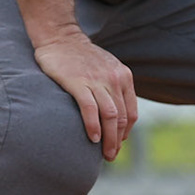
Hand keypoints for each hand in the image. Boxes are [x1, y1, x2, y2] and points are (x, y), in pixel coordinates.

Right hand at [33, 28, 137, 160]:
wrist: (62, 38)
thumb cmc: (82, 57)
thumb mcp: (107, 69)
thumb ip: (113, 87)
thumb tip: (116, 113)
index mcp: (125, 78)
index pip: (131, 112)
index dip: (127, 132)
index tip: (119, 144)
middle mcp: (115, 80)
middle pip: (123, 117)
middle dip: (119, 140)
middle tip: (111, 156)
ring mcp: (98, 81)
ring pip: (110, 116)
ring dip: (109, 138)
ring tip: (105, 154)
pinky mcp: (79, 83)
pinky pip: (90, 109)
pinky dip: (93, 126)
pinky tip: (93, 138)